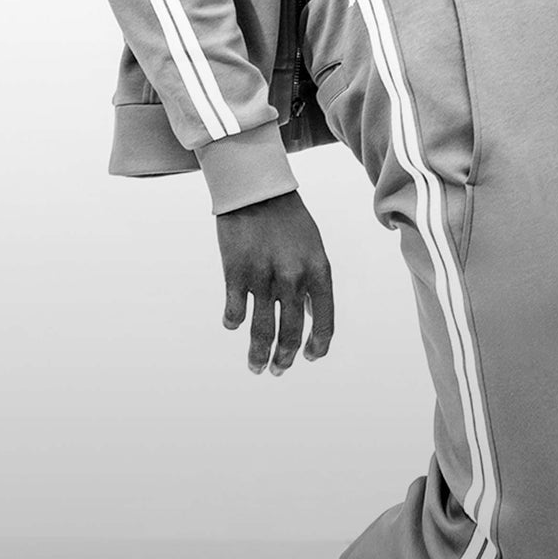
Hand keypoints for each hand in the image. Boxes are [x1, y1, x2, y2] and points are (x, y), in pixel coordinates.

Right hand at [216, 188, 333, 375]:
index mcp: (318, 270)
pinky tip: (233, 324)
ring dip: (258, 354)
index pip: (325, 321)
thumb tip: (309, 315)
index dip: (318, 345)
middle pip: (290, 332)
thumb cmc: (287, 218)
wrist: (256, 187)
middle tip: (277, 371)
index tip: (309, 357)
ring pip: (261, 331)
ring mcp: (264, 277)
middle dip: (284, 358)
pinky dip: (233, 323)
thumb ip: (312, 281)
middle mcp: (293, 277)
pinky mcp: (236, 273)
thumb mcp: (312, 247)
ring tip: (256, 367)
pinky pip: (235, 312)